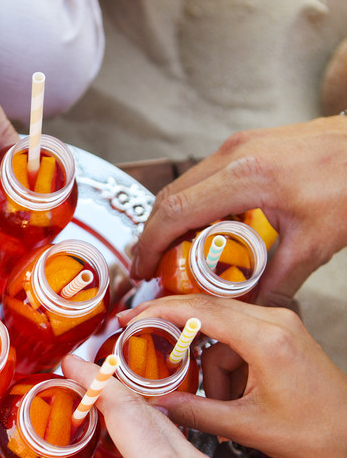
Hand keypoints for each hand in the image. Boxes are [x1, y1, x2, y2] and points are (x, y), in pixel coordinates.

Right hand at [118, 296, 346, 457]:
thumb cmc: (316, 432)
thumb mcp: (247, 427)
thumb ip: (195, 412)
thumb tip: (155, 404)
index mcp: (267, 340)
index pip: (201, 310)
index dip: (159, 312)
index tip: (129, 319)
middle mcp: (275, 321)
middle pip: (207, 312)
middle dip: (174, 331)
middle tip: (141, 341)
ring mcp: (280, 324)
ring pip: (220, 332)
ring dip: (209, 365)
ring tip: (219, 404)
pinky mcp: (281, 334)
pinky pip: (237, 340)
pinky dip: (226, 366)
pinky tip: (232, 398)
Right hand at [131, 117, 346, 305]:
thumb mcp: (313, 243)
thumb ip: (277, 283)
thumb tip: (251, 313)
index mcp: (246, 177)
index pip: (176, 211)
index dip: (151, 243)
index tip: (143, 270)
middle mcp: (234, 154)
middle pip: (171, 196)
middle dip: (154, 234)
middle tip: (153, 269)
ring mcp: (239, 144)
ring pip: (186, 184)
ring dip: (174, 219)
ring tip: (176, 255)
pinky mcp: (247, 144)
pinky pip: (206, 177)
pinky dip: (196, 204)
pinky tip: (207, 230)